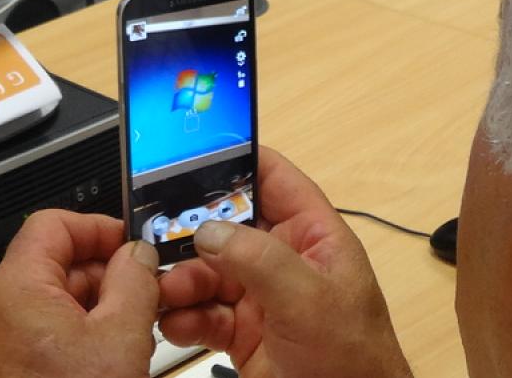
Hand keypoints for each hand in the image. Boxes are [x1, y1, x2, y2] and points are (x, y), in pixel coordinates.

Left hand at [0, 210, 162, 377]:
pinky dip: (72, 330)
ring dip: (91, 304)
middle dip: (101, 273)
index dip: (98, 229)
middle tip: (144, 291)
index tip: (131, 245)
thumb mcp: (122, 337)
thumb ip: (134, 280)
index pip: (53, 225)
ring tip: (130, 330)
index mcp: (14, 292)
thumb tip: (136, 253)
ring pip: (47, 298)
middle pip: (50, 262)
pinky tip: (105, 354)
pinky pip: (36, 328)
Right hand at [157, 148, 411, 377]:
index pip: (272, 179)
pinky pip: (201, 313)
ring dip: (179, 280)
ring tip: (162, 292)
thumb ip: (259, 259)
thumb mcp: (310, 300)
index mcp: (313, 236)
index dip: (234, 160)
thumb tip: (211, 229)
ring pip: (206, 272)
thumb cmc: (356, 362)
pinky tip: (174, 321)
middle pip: (225, 227)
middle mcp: (284, 261)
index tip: (189, 155)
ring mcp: (261, 298)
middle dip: (188, 233)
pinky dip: (182, 316)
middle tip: (154, 237)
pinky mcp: (242, 334)